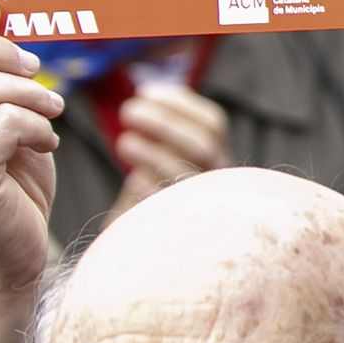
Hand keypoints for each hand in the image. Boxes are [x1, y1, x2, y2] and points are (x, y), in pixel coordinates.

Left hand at [104, 82, 230, 222]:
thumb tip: (147, 94)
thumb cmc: (150, 195)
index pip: (213, 123)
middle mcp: (219, 181)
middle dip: (164, 121)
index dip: (180, 103)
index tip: (145, 92)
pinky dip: (148, 180)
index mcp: (217, 159)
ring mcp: (203, 204)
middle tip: (127, 111)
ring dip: (153, 151)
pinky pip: (166, 199)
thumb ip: (165, 132)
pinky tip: (132, 175)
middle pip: (205, 143)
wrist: (145, 250)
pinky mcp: (179, 227)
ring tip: (124, 141)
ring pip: (187, 169)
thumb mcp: (163, 158)